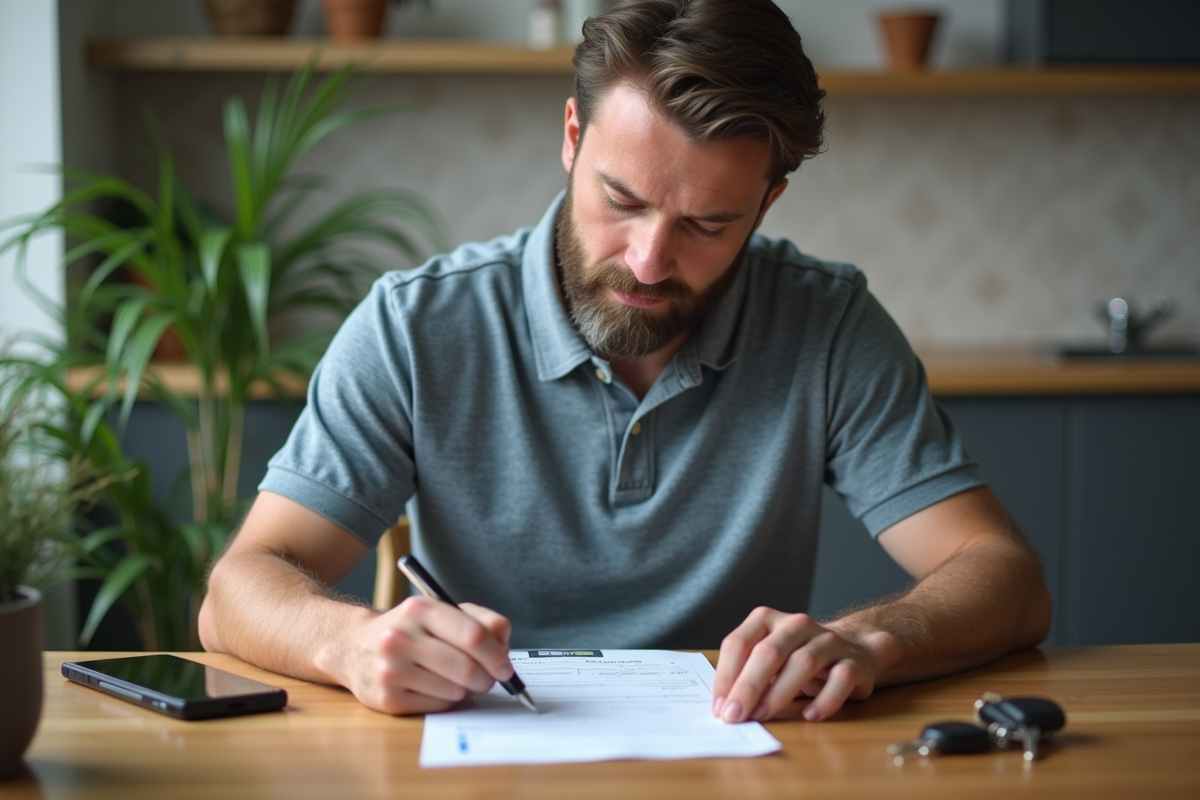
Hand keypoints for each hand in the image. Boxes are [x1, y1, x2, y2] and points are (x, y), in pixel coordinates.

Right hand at [317, 596, 514, 715]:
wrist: (354, 647)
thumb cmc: (410, 629)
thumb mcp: (441, 612)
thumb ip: (480, 621)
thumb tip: (504, 645)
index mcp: (420, 609)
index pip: (473, 634)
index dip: (496, 654)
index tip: (506, 666)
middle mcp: (400, 638)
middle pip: (466, 668)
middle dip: (487, 678)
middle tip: (489, 679)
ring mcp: (391, 670)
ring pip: (454, 691)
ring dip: (466, 690)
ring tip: (456, 679)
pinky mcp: (387, 699)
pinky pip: (437, 707)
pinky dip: (447, 701)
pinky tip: (436, 688)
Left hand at [712, 607, 881, 722]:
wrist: (854, 650)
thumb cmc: (797, 658)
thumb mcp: (769, 658)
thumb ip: (747, 673)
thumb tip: (724, 706)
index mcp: (768, 619)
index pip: (739, 642)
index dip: (726, 675)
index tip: (719, 707)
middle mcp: (797, 625)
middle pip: (769, 653)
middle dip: (748, 687)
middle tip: (734, 716)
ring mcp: (828, 641)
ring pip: (802, 663)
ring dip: (778, 694)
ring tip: (762, 716)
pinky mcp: (853, 662)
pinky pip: (840, 679)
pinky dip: (824, 700)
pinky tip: (810, 715)